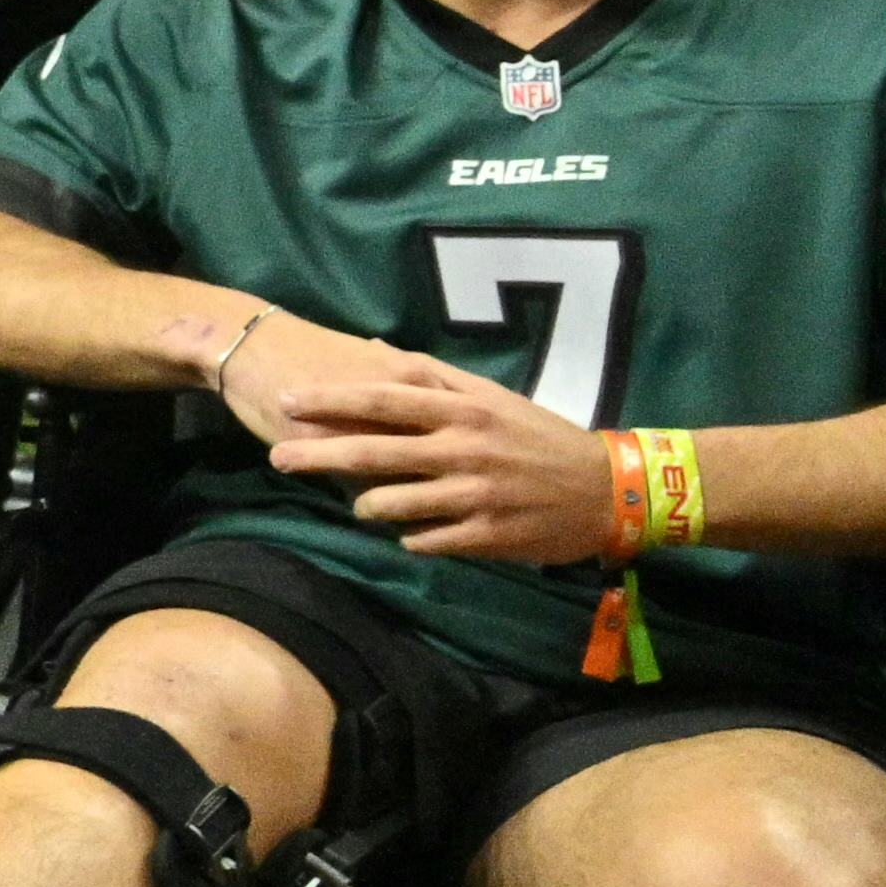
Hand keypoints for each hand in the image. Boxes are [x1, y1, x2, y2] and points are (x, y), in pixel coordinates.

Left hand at [239, 325, 619, 564]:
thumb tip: (371, 346)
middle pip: (372, 453)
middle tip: (277, 458)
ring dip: (364, 505)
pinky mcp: (486, 537)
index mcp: (463, 411)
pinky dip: (408, 537)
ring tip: (358, 503)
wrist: (608, 490)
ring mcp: (473, 496)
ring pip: (391, 504)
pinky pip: (424, 540)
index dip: (329, 402)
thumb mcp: (490, 397)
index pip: (382, 401)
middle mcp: (462, 451)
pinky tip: (407, 533)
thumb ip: (432, 373)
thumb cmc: (539, 436)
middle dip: (316, 456)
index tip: (286, 402)